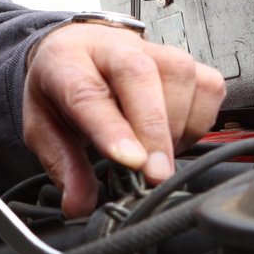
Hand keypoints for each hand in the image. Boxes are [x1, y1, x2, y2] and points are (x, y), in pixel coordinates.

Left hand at [22, 23, 227, 215]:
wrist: (80, 49)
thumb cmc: (64, 88)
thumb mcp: (45, 128)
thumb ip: (63, 165)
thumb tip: (79, 205)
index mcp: (65, 61)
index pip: (87, 92)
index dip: (111, 129)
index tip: (130, 161)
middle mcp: (111, 47)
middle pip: (138, 74)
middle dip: (153, 129)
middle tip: (156, 175)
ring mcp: (152, 48)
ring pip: (180, 76)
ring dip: (176, 127)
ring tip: (157, 156)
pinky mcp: (186, 59)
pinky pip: (208, 88)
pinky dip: (199, 121)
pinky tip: (176, 137)